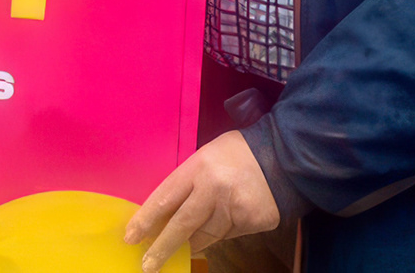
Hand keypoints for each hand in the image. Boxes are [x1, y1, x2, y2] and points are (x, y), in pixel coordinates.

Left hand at [124, 131, 279, 271]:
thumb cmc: (237, 153)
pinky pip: (226, 236)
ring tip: (180, 248)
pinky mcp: (251, 222)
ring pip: (204, 237)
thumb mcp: (206, 157)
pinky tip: (219, 225)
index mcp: (198, 167)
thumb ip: (188, 182)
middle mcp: (214, 189)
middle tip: (147, 266)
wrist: (283, 156)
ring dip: (191, 243)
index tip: (131, 236)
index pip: (165, 198)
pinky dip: (218, 234)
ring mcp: (234, 209)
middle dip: (162, 248)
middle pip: (182, 225)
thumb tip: (166, 212)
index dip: (146, 220)